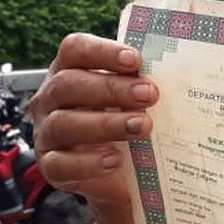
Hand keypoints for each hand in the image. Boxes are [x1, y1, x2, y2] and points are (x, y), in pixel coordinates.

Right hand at [29, 33, 157, 207]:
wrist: (117, 175)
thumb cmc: (123, 122)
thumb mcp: (131, 99)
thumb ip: (142, 82)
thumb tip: (177, 67)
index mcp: (68, 71)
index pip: (75, 49)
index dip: (102, 52)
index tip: (136, 60)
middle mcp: (49, 98)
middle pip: (68, 84)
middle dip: (111, 88)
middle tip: (149, 94)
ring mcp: (45, 133)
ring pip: (64, 123)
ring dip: (106, 124)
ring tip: (142, 127)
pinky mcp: (50, 167)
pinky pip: (61, 164)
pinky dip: (89, 162)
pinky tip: (115, 160)